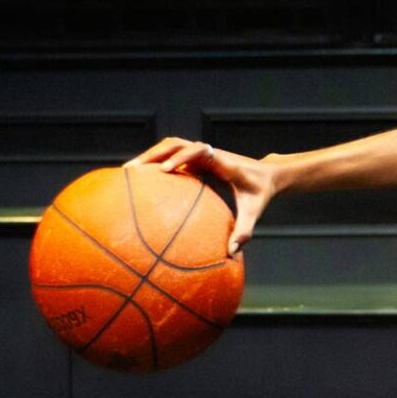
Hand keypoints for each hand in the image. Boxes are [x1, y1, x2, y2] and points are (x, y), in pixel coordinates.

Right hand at [126, 137, 276, 256]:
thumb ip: (244, 231)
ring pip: (172, 145)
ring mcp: (202, 154)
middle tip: (132, 171)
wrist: (268, 174)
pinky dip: (156, 160)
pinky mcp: (197, 158)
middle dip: (154, 154)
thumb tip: (232, 253)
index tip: (164, 170)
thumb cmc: (261, 192)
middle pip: (177, 144)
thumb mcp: (254, 211)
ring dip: (150, 154)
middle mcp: (210, 153)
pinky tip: (141, 178)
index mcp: (223, 162)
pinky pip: (173, 154)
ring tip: (128, 172)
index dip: (182, 157)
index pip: (200, 152)